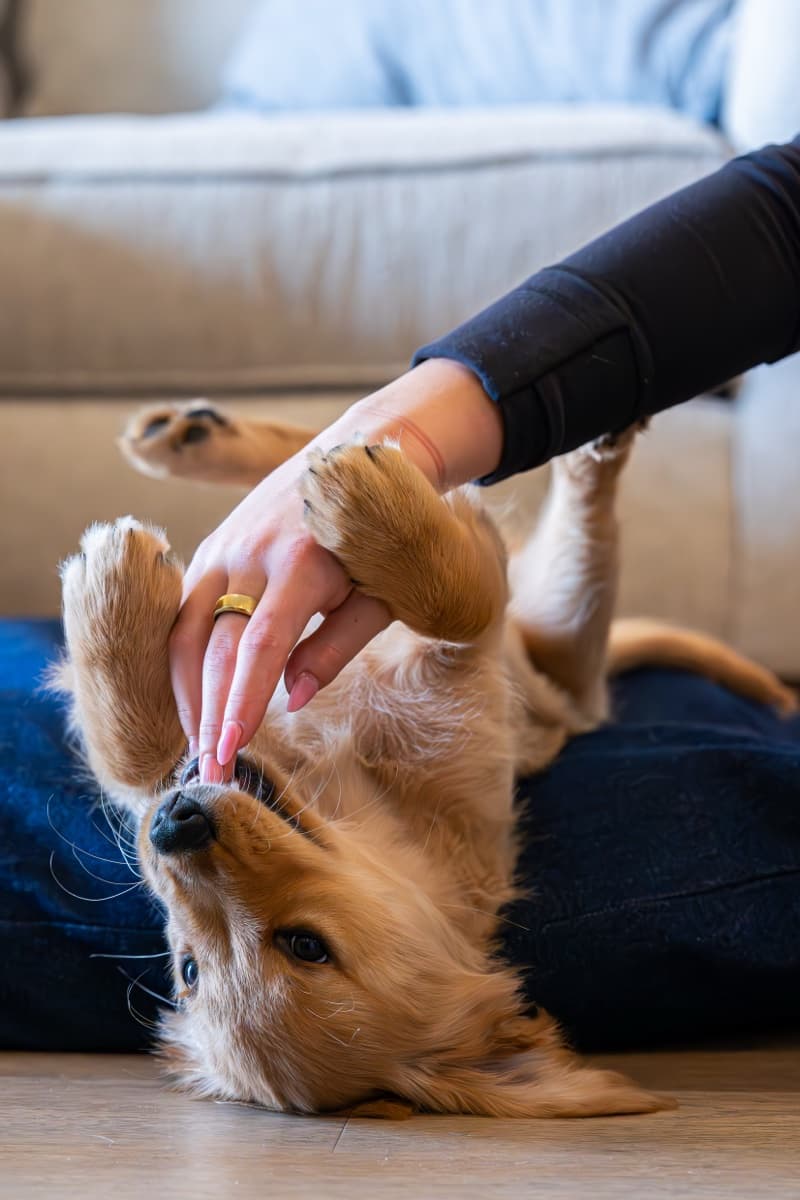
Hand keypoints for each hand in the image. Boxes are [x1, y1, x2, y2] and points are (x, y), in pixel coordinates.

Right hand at [169, 452, 390, 782]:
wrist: (357, 456)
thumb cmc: (379, 538)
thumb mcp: (379, 592)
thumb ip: (337, 645)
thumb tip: (292, 699)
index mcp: (301, 563)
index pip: (261, 646)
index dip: (242, 701)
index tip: (230, 751)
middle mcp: (250, 553)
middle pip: (214, 647)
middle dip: (209, 716)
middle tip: (212, 775)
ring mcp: (223, 547)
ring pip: (184, 631)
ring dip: (185, 695)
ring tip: (198, 748)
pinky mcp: (210, 548)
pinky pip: (182, 611)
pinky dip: (179, 661)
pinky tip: (188, 700)